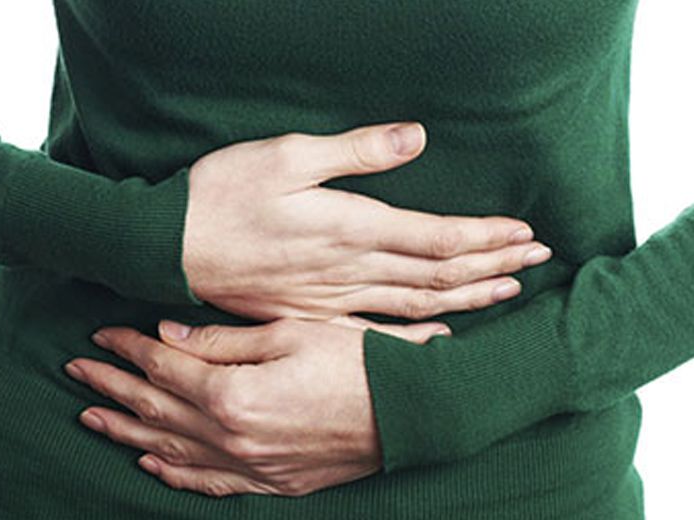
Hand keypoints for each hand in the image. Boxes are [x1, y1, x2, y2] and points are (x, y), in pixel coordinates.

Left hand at [64, 317, 435, 496]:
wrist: (408, 413)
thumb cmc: (356, 363)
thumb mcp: (291, 334)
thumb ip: (224, 340)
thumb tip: (171, 334)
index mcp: (234, 393)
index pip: (166, 366)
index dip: (130, 348)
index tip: (103, 334)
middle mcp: (232, 436)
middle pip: (157, 408)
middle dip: (113, 386)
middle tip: (76, 371)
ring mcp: (249, 465)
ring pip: (170, 448)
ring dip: (128, 429)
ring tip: (91, 416)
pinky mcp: (269, 482)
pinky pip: (207, 483)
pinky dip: (172, 472)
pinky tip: (150, 463)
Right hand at [183, 121, 551, 320]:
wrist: (170, 247)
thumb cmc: (224, 194)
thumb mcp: (287, 155)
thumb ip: (357, 152)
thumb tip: (417, 139)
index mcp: (349, 227)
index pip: (438, 237)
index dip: (486, 236)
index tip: (526, 234)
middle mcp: (349, 270)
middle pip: (438, 274)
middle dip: (492, 265)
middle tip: (536, 261)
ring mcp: (332, 300)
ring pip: (416, 304)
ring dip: (466, 297)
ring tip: (506, 292)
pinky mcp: (310, 316)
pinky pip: (376, 332)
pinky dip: (415, 333)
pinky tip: (438, 335)